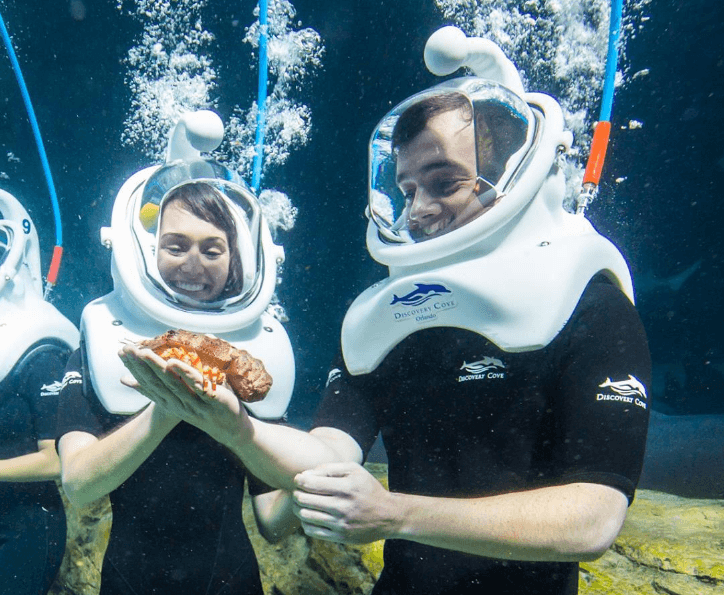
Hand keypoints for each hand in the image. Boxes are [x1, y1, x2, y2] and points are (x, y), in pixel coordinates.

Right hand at [119, 344, 253, 446]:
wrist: (229, 428)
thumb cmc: (200, 409)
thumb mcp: (176, 400)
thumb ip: (158, 388)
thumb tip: (127, 380)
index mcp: (169, 402)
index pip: (147, 384)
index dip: (134, 369)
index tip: (122, 353)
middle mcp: (178, 404)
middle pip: (156, 383)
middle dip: (141, 365)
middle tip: (128, 349)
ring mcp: (194, 403)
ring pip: (173, 384)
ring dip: (158, 368)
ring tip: (145, 353)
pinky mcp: (211, 401)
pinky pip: (198, 386)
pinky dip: (186, 375)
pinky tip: (175, 364)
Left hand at [292, 462, 400, 543]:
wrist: (388, 515)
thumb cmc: (368, 488)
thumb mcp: (355, 470)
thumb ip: (330, 468)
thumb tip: (306, 474)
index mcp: (346, 487)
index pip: (311, 484)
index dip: (299, 481)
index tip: (298, 479)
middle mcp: (343, 506)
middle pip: (305, 500)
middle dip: (296, 494)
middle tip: (297, 491)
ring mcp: (341, 524)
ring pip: (306, 516)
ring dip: (298, 508)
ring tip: (300, 503)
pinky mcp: (340, 537)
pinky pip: (312, 531)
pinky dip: (305, 523)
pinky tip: (309, 516)